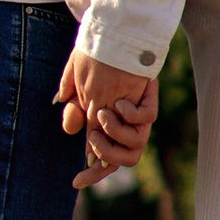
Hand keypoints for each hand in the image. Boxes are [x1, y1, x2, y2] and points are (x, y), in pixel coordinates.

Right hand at [57, 50, 154, 186]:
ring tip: (103, 115)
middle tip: (92, 136)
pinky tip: (119, 103)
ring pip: (136, 147)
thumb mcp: (76, 84)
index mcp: (109, 129)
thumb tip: (71, 130)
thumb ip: (73, 107)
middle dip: (105, 153)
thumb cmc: (94, 62)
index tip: (76, 182)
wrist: (113, 38)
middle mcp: (126, 127)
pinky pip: (146, 120)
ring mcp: (139, 117)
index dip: (91, 175)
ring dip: (115, 135)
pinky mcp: (148, 101)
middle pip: (124, 160)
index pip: (102, 159)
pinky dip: (130, 115)